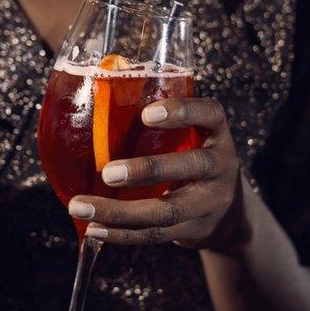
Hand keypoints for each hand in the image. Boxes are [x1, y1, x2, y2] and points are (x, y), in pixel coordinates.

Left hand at [67, 97, 245, 253]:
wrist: (227, 212)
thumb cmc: (190, 157)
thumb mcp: (189, 135)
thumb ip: (156, 116)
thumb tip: (102, 76)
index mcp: (216, 133)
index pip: (209, 114)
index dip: (182, 112)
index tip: (147, 113)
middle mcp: (220, 166)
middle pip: (190, 166)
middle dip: (148, 170)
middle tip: (107, 171)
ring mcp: (210, 202)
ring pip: (168, 210)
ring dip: (120, 212)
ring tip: (81, 206)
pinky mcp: (194, 231)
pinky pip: (156, 235)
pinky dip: (122, 234)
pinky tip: (94, 229)